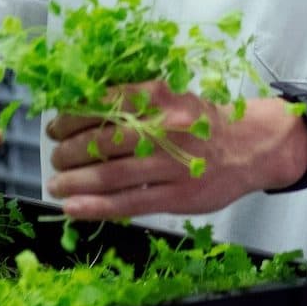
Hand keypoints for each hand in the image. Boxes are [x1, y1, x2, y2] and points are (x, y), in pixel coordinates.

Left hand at [46, 80, 306, 218]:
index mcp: (160, 96)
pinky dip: (96, 207)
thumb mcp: (174, 97)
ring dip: (75, 182)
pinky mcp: (176, 195)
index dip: (72, 116)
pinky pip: (129, 203)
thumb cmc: (205, 120)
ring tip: (56, 185)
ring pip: (111, 175)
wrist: (252, 144)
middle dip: (69, 151)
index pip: (105, 104)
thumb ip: (137, 104)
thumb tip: (85, 113)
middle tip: (55, 158)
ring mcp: (171, 164)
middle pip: (102, 141)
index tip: (56, 125)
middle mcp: (163, 127)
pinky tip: (73, 208)